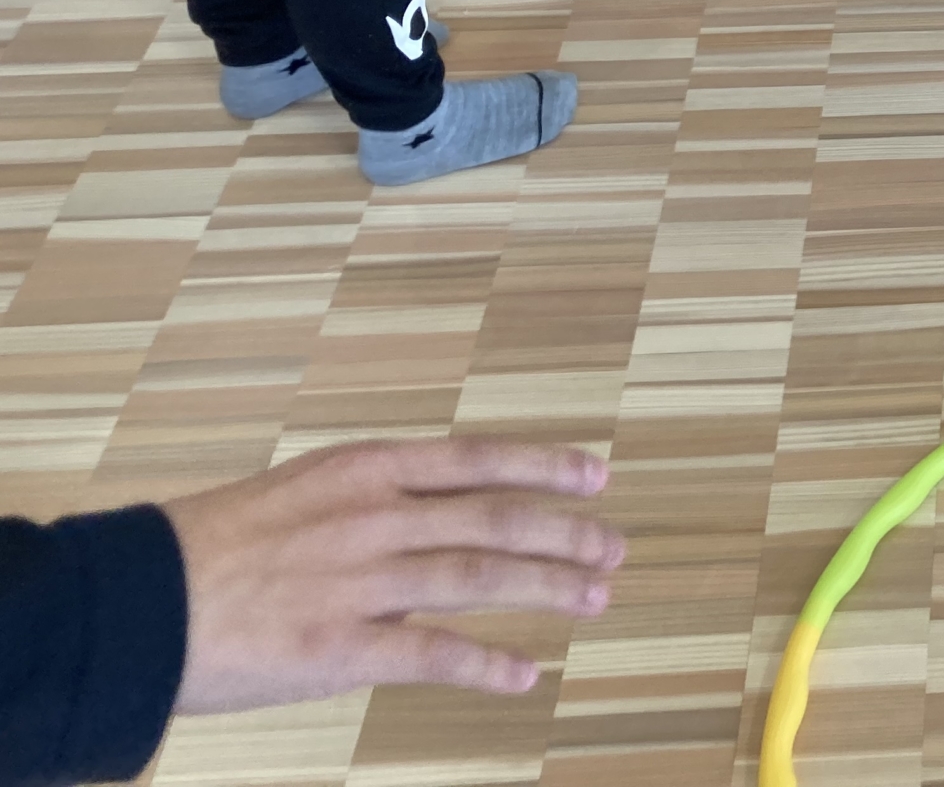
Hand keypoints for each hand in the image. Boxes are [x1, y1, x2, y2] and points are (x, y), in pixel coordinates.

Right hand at [164, 439, 623, 714]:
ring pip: (480, 575)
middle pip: (494, 517)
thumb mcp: (303, 492)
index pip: (477, 458)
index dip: (545, 465)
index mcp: (363, 469)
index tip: (597, 475)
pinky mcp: (339, 648)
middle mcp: (371, 516)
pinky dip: (487, 665)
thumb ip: (375, 500)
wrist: (137, 603)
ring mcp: (359, 580)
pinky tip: (526, 675)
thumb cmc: (214, 547)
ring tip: (596, 598)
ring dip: (548, 587)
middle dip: (565, 533)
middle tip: (616, 548)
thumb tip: (441, 510)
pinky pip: (432, 655)